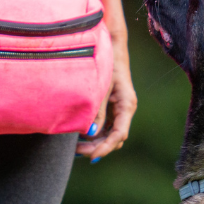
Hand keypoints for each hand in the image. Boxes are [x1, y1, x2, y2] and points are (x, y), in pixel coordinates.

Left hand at [77, 27, 136, 160]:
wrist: (110, 47)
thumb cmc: (106, 63)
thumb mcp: (100, 88)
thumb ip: (96, 111)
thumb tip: (91, 133)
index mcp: (127, 105)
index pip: (119, 134)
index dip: (106, 147)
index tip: (92, 156)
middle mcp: (125, 110)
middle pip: (115, 138)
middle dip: (98, 147)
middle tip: (77, 152)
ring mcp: (119, 110)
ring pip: (110, 135)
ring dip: (96, 142)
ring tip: (76, 147)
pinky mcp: (112, 107)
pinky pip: (106, 127)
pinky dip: (95, 134)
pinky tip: (80, 137)